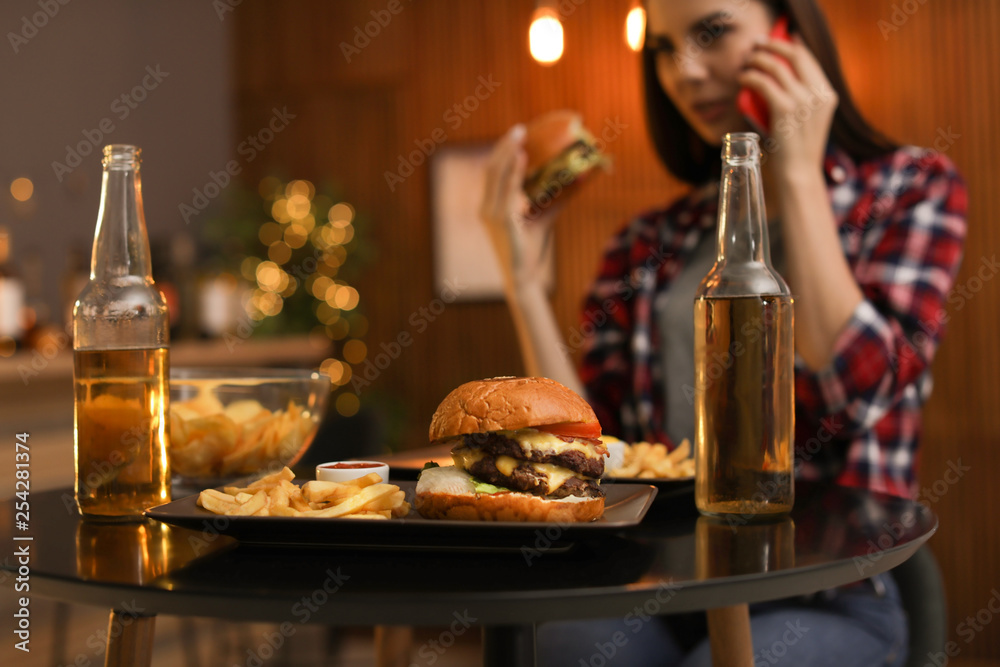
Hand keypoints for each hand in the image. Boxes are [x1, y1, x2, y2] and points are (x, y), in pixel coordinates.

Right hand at [479, 125, 561, 288]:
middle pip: (491, 169)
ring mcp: (493, 215)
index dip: (502, 152)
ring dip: (509, 153)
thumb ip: (554, 200)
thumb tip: (576, 181)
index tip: (516, 135)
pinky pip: (508, 193)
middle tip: (520, 128)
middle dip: (504, 146)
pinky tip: (524, 160)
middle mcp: (487, 208)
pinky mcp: (503, 223)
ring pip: (497, 176)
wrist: (524, 278)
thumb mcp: (543, 219)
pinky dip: (515, 174)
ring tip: (521, 136)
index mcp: (490, 207)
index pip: (492, 172)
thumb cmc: (531, 250)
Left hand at [738, 34, 838, 174]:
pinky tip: (743, 78)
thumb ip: (799, 101)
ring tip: (746, 62)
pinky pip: (764, 83)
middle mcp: (819, 95)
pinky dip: (750, 77)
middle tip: (757, 44)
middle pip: (796, 55)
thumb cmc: (796, 152)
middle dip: (774, 44)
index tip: (777, 39)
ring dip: (758, 60)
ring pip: (777, 67)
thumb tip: (776, 83)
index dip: (792, 45)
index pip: (810, 60)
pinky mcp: (786, 110)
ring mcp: (804, 101)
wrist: (799, 175)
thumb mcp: (805, 121)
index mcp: (827, 96)